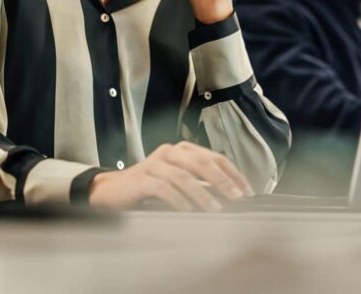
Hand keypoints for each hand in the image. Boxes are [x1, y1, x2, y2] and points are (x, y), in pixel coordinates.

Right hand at [88, 141, 253, 211]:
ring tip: (215, 209)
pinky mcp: (142, 178)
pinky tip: (188, 211)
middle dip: (222, 181)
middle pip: (201, 163)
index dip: (233, 173)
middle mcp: (170, 152)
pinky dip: (178, 200)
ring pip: (184, 176)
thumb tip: (231, 196)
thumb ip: (200, 184)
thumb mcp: (178, 182)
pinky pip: (163, 188)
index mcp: (182, 150)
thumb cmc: (149, 188)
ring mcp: (154, 163)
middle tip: (237, 197)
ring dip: (202, 194)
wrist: (113, 191)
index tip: (247, 191)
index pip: (214, 157)